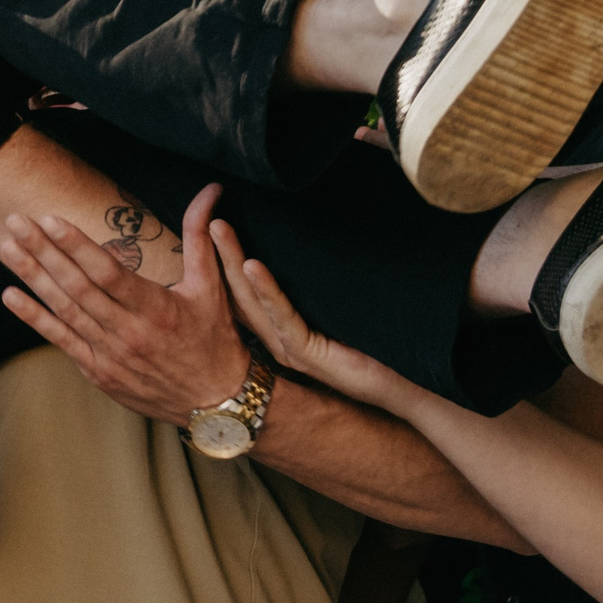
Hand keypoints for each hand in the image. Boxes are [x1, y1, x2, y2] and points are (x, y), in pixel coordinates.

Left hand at [0, 184, 248, 424]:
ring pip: (64, 311)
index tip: (50, 219)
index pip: (108, 272)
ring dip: (33, 277)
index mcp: (156, 309)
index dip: (76, 245)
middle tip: (16, 221)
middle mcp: (129, 332)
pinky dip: (35, 318)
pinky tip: (10, 296)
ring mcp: (110, 355)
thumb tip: (210, 191)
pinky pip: (61, 341)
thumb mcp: (212, 287)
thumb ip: (200, 237)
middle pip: (77, 286)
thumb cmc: (215, 340)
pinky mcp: (99, 372)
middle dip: (43, 251)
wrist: (217, 404)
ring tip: (8, 248)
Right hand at [213, 217, 417, 416]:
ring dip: (232, 262)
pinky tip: (253, 265)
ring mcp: (288, 348)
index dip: (222, 258)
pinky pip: (282, 318)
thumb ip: (317, 285)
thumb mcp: (336, 307)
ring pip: (251, 300)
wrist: (399, 386)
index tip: (210, 222)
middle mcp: (276, 339)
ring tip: (219, 228)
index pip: (241, 291)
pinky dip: (266, 289)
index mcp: (280, 329)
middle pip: (237, 291)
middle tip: (204, 216)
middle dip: (218, 252)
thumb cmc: (372, 347)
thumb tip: (312, 240)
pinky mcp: (307, 353)